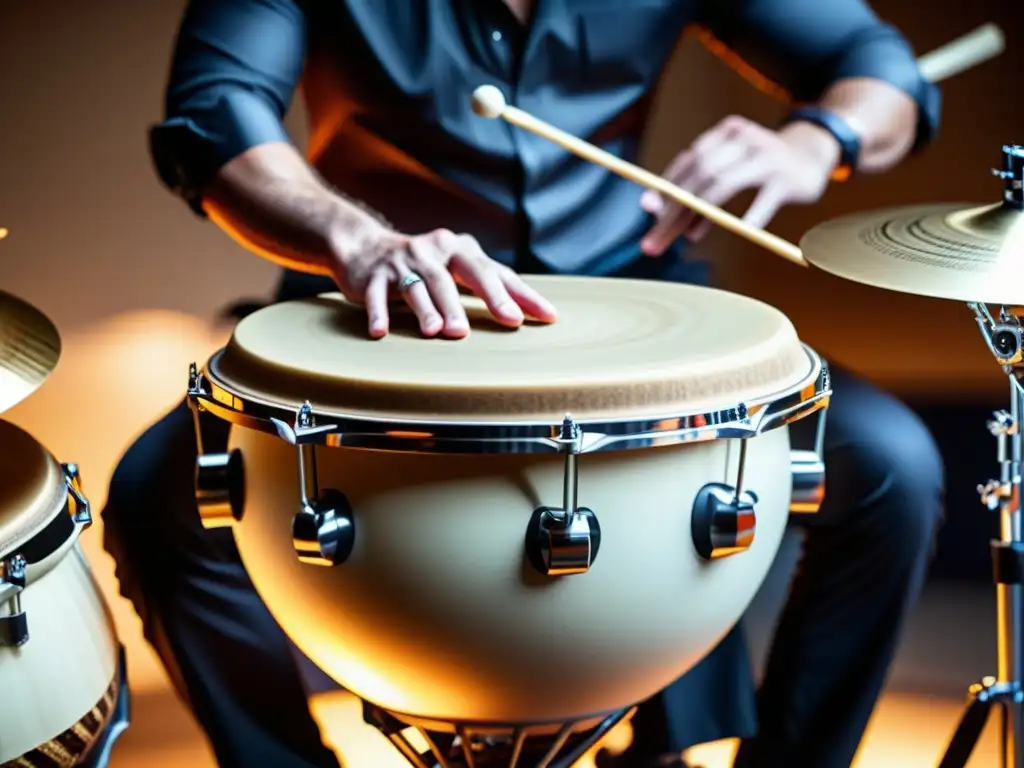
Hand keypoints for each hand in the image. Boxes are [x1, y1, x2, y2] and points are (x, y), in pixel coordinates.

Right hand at [331, 226, 557, 339]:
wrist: (365, 248)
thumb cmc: (425, 267)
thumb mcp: (456, 268)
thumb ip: (489, 284)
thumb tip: (532, 313)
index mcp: (460, 251)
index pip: (494, 273)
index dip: (518, 295)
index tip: (539, 318)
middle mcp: (433, 252)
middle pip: (457, 277)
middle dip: (477, 299)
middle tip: (495, 323)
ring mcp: (402, 262)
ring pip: (417, 287)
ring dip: (428, 309)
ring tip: (437, 332)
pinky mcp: (373, 276)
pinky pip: (376, 295)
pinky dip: (378, 312)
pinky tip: (381, 332)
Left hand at [639, 116, 840, 254]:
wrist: (814, 154)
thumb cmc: (762, 166)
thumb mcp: (730, 166)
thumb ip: (696, 185)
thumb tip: (654, 210)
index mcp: (726, 133)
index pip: (689, 160)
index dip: (666, 185)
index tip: (647, 209)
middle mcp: (744, 139)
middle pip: (700, 173)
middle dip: (675, 208)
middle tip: (658, 238)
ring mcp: (767, 157)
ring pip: (723, 184)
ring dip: (700, 215)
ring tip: (686, 237)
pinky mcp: (787, 180)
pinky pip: (761, 202)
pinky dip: (746, 219)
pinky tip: (735, 233)